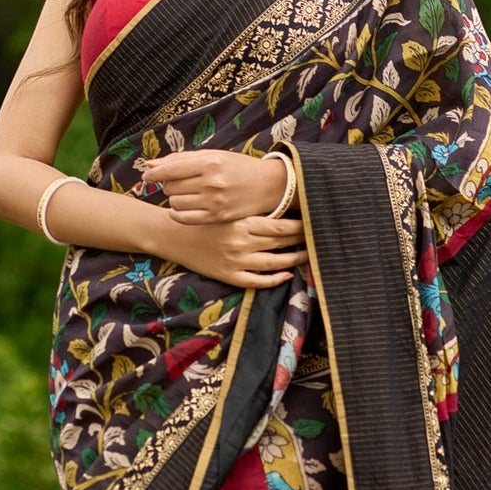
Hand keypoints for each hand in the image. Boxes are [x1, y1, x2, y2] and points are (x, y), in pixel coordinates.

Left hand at [138, 148, 290, 222]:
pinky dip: (178, 213)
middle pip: (170, 186)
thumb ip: (181, 159)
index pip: (170, 169)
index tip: (147, 175)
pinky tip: (183, 208)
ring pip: (175, 202)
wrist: (268, 185)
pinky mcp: (217, 217)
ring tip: (187, 194)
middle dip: (169, 184)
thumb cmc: (237, 167)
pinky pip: (184, 218)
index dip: (154, 173)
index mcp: (210, 162)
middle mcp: (211, 182)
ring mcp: (214, 201)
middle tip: (179, 182)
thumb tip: (150, 164)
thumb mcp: (212, 156)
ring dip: (175, 198)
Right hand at [163, 213, 307, 288]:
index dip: (299, 224)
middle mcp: (241, 243)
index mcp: (241, 222)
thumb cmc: (201, 216)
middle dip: (301, 239)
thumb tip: (280, 207)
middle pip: (281, 242)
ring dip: (294, 260)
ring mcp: (236, 261)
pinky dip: (275, 280)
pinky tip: (287, 275)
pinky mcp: (229, 275)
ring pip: (274, 263)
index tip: (312, 220)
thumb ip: (250, 209)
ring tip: (307, 255)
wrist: (172, 233)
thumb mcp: (225, 207)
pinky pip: (258, 282)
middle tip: (317, 236)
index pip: (280, 224)